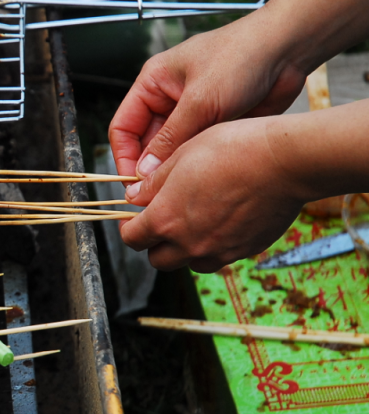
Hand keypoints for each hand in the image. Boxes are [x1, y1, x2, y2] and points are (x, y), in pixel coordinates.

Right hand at [108, 18, 305, 181]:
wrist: (289, 49)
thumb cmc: (242, 56)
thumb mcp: (200, 100)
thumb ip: (170, 139)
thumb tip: (146, 173)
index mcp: (153, 84)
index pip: (123, 127)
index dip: (124, 156)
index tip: (132, 183)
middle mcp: (168, 100)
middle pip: (145, 142)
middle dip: (149, 167)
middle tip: (157, 194)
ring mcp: (193, 113)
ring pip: (172, 150)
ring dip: (175, 166)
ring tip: (181, 187)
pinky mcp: (215, 124)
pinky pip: (196, 150)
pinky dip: (196, 163)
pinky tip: (202, 177)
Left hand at [120, 117, 305, 272]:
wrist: (284, 162)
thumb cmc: (231, 150)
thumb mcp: (180, 157)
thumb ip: (153, 184)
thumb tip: (134, 197)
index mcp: (166, 220)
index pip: (132, 240)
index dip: (129, 228)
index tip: (133, 219)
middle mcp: (190, 244)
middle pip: (159, 260)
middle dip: (155, 243)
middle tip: (163, 221)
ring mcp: (220, 251)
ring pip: (190, 263)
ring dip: (185, 249)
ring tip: (194, 222)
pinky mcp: (245, 251)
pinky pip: (221, 257)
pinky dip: (214, 246)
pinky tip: (222, 221)